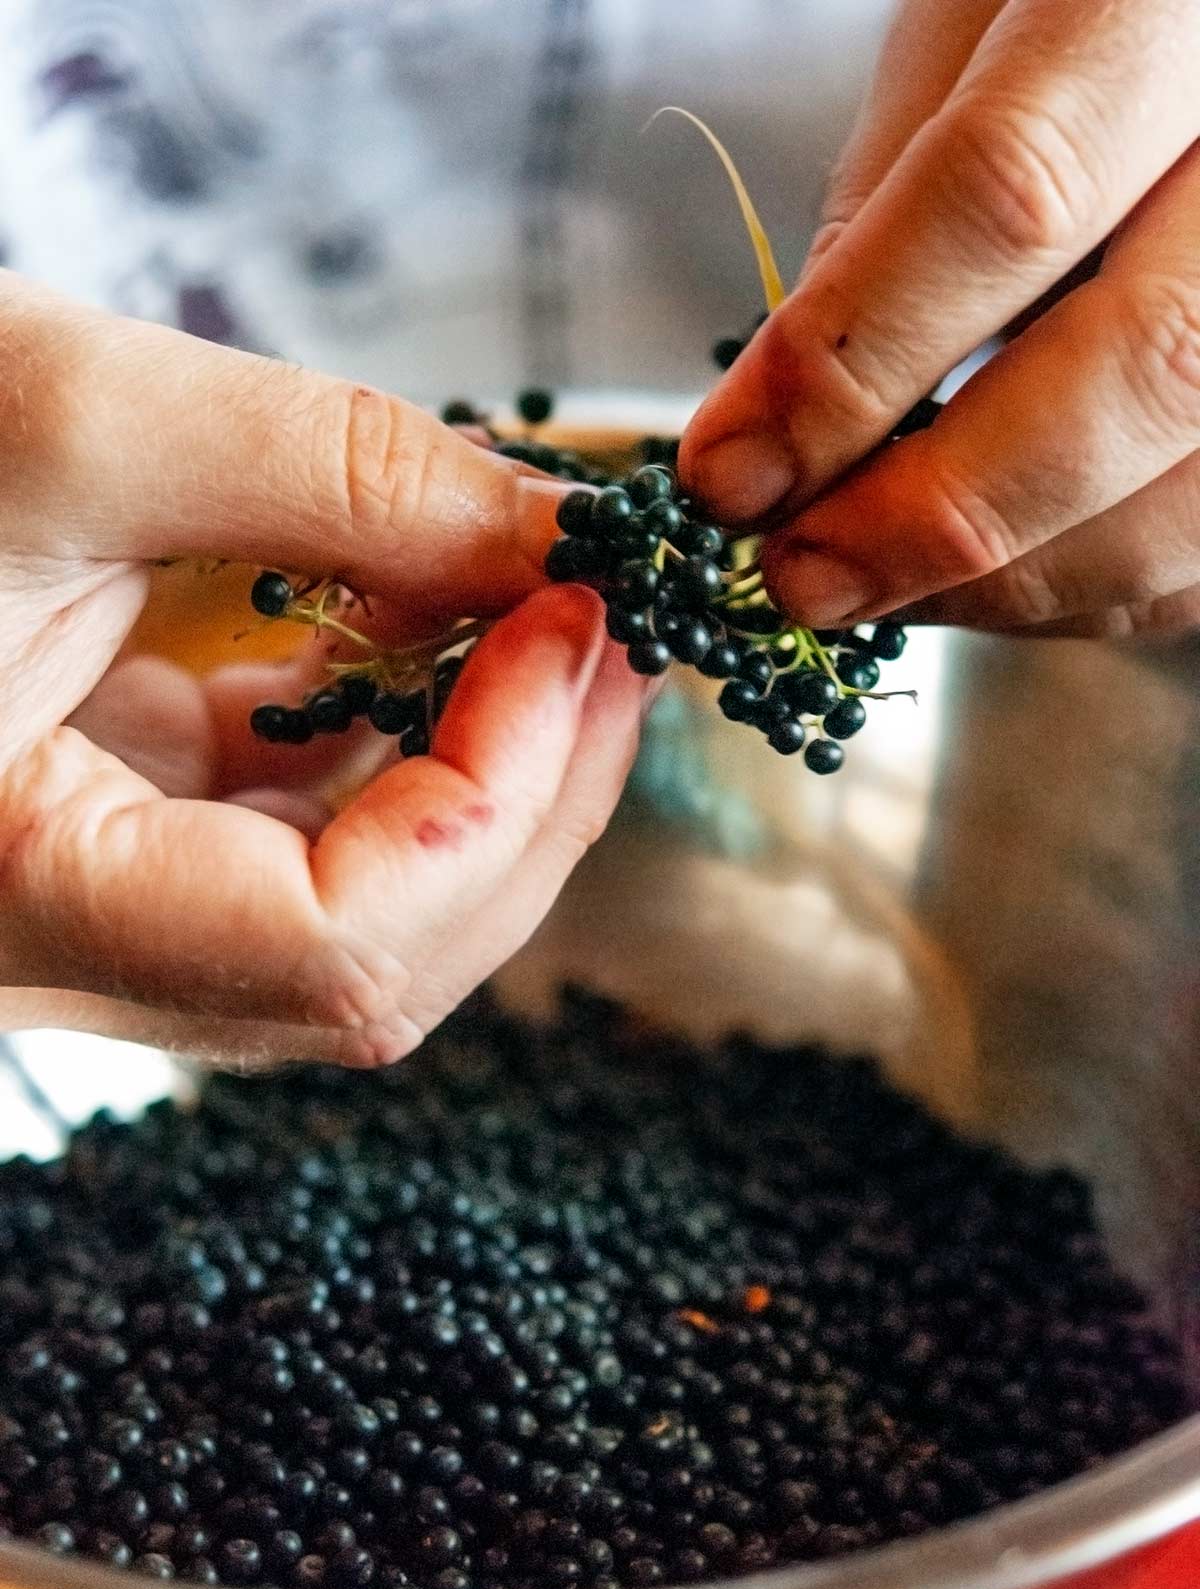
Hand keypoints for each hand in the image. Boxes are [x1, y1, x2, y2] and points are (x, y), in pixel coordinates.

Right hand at [0, 273, 647, 1064]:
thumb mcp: (61, 418)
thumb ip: (331, 474)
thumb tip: (550, 539)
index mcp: (12, 901)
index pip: (332, 947)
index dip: (497, 799)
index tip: (576, 630)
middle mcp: (57, 950)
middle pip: (375, 967)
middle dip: (529, 804)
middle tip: (603, 636)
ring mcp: (92, 912)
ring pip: (357, 930)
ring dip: (482, 788)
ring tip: (538, 631)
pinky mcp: (115, 845)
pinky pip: (302, 854)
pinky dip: (398, 760)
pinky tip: (421, 646)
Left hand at [680, 0, 1199, 636]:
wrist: (1186, 43)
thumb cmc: (1069, 12)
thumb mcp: (957, 42)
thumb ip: (886, 216)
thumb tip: (788, 428)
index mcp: (1174, 6)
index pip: (1014, 194)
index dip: (854, 359)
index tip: (733, 471)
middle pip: (1143, 367)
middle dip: (938, 512)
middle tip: (798, 574)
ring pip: (1193, 494)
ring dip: (1004, 580)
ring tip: (872, 582)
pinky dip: (1076, 590)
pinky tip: (978, 576)